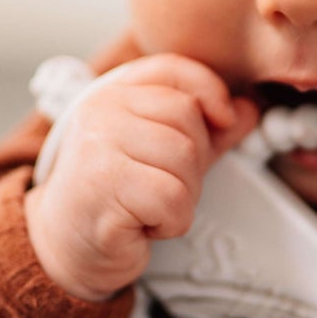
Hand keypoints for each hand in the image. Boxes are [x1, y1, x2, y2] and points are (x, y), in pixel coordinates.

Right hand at [25, 54, 258, 301]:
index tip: (224, 119)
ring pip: (184, 158)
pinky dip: (171, 221)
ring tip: (150, 206)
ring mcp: (98, 145)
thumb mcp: (164, 155)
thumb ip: (205, 130)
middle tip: (162, 187)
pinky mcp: (103, 185)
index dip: (209, 90)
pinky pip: (173, 197)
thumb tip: (249, 109)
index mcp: (112, 92)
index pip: (173, 69)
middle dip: (193, 162)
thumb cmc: (117, 199)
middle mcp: (100, 109)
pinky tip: (144, 224)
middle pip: (187, 118)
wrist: (67, 248)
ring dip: (182, 196)